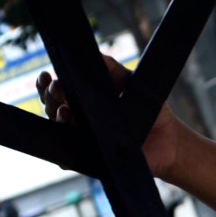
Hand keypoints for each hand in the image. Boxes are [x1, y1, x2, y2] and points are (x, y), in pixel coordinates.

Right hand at [38, 55, 189, 178]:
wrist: (169, 139)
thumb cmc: (148, 110)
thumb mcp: (131, 83)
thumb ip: (113, 68)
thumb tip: (96, 55)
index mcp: (81, 101)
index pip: (54, 91)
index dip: (45, 84)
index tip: (47, 75)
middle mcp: (76, 121)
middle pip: (50, 108)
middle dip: (50, 97)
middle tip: (57, 88)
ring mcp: (81, 141)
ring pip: (56, 132)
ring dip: (56, 120)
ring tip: (66, 111)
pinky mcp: (91, 162)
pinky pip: (68, 161)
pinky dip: (63, 153)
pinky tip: (68, 140)